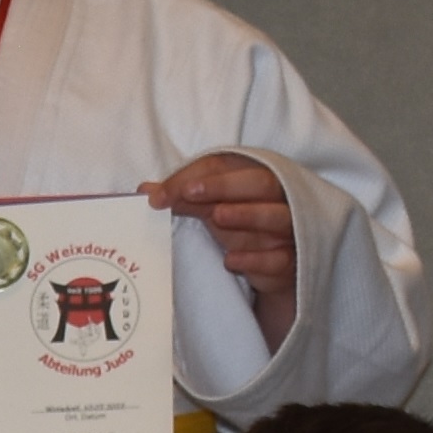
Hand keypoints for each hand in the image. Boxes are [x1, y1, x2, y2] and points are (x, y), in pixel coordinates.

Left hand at [145, 152, 298, 348]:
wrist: (273, 265)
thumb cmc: (240, 225)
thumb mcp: (210, 206)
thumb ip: (183, 197)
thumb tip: (144, 191)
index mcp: (255, 176)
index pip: (228, 166)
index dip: (195, 176)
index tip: (163, 192)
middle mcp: (278, 198)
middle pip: (260, 183)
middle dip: (225, 186)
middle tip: (189, 194)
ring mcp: (288, 230)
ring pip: (277, 217)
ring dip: (247, 215)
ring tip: (217, 216)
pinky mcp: (289, 261)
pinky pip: (278, 259)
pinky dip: (255, 259)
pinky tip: (230, 261)